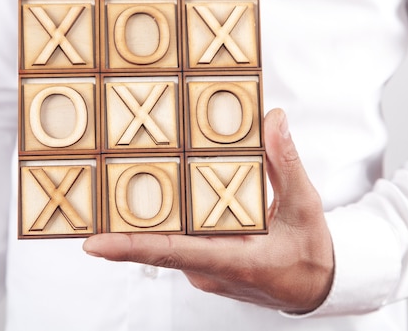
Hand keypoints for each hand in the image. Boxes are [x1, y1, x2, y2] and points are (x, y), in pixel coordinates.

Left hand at [82, 108, 333, 313]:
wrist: (315, 287)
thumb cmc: (310, 253)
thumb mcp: (304, 206)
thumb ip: (285, 163)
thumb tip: (272, 121)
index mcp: (233, 261)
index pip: (173, 253)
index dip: (130, 248)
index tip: (94, 243)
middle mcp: (208, 269)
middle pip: (157, 244)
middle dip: (123, 223)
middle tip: (93, 193)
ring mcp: (203, 269)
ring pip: (165, 242)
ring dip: (143, 218)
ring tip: (115, 184)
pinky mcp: (202, 264)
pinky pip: (176, 242)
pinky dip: (165, 221)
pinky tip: (155, 195)